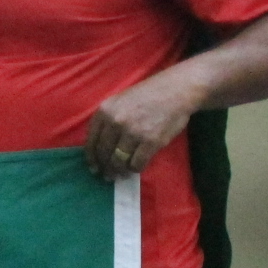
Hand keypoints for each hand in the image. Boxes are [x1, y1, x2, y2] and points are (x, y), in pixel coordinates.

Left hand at [84, 76, 202, 180]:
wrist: (176, 91)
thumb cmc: (147, 95)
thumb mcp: (119, 101)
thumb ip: (107, 120)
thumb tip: (100, 147)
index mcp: (105, 111)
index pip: (91, 141)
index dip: (92, 158)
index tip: (94, 168)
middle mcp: (116, 122)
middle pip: (104, 154)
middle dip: (105, 167)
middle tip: (108, 175)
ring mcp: (133, 132)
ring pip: (119, 161)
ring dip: (119, 172)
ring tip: (120, 175)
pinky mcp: (150, 142)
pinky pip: (137, 164)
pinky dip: (134, 169)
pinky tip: (135, 168)